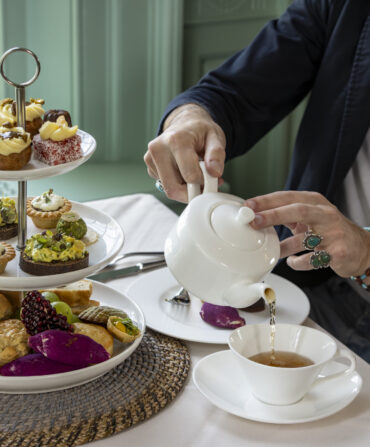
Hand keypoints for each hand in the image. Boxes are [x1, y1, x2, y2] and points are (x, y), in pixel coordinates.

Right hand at [144, 104, 225, 201]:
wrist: (186, 123)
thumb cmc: (200, 131)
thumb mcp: (216, 137)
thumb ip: (217, 154)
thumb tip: (215, 173)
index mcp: (176, 140)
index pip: (190, 176)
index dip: (204, 183)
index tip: (212, 179)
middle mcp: (159, 148)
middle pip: (173, 188)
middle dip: (191, 192)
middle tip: (203, 185)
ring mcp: (150, 158)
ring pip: (168, 189)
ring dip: (184, 189)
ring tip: (194, 173)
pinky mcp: (149, 166)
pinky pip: (164, 185)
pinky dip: (177, 184)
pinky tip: (183, 171)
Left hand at [244, 191, 369, 277]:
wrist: (362, 248)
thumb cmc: (329, 231)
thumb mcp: (311, 216)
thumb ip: (288, 214)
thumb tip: (255, 215)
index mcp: (315, 202)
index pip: (288, 197)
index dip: (267, 201)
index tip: (248, 206)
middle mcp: (325, 214)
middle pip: (297, 211)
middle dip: (273, 215)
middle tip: (254, 221)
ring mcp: (333, 233)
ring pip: (302, 239)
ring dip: (282, 247)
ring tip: (270, 251)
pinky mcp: (337, 253)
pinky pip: (311, 260)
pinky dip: (297, 262)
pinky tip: (292, 262)